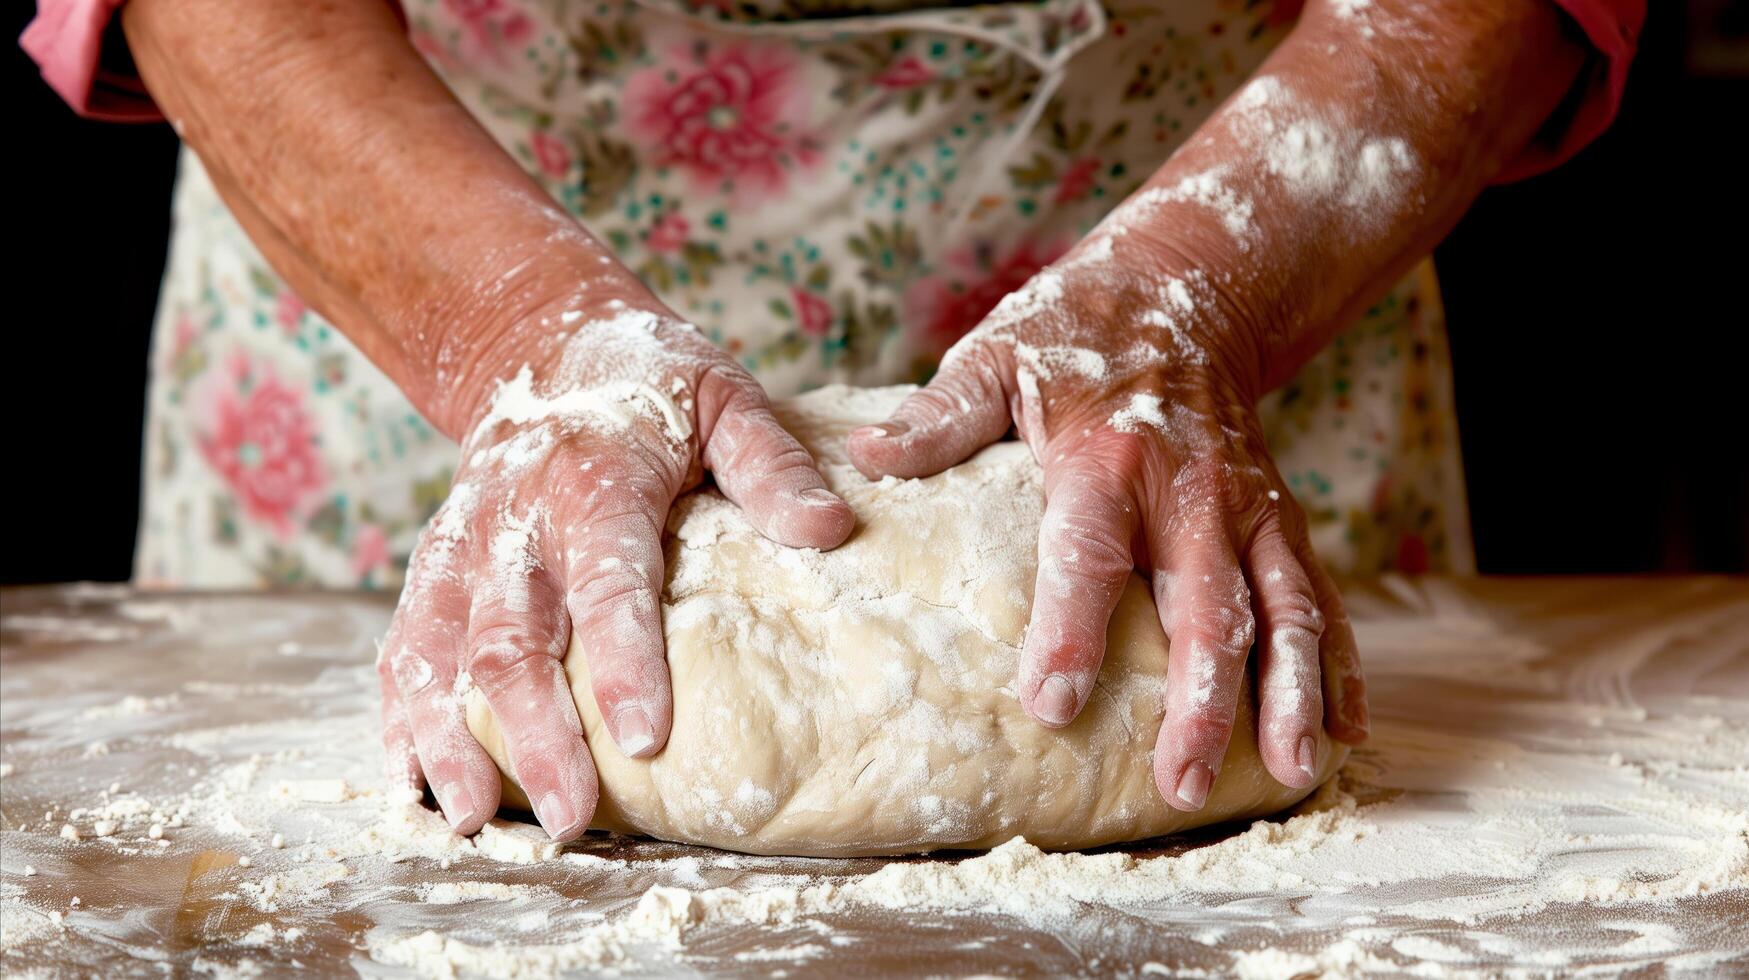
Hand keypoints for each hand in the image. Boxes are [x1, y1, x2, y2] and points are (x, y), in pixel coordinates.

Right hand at [378, 300, 855, 838]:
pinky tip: (413, 785)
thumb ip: (770, 463)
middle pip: (511, 637)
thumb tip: (829, 529)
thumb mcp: (724, 397)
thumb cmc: (650, 384)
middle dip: (536, 733)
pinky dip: (399, 717)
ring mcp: (462, 548)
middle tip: (571, 816)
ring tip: (474, 820)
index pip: (607, 580)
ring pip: (438, 651)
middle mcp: (513, 520)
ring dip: (448, 739)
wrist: (540, 344)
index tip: (647, 738)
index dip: (622, 662)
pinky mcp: (433, 570)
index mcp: (592, 479)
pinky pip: (403, 647)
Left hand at [847, 231, 1367, 810]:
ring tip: (1292, 772)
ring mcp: (1249, 509)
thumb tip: (866, 456)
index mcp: (1107, 457)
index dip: (1072, 631)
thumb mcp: (996, 357)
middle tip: (1184, 783)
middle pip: (1204, 604)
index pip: (1089, 553)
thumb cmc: (1074, 333)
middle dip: (1201, 699)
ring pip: (1284, 609)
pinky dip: (1338, 664)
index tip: (1051, 706)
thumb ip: (940, 416)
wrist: (1190, 286)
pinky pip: (1320, 597)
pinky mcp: (1283, 520)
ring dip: (1289, 694)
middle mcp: (1192, 491)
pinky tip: (1346, 731)